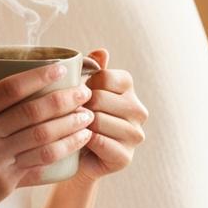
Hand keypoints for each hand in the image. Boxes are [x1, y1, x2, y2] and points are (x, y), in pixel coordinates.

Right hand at [0, 62, 96, 207]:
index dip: (38, 76)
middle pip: (33, 112)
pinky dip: (63, 151)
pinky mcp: (6, 182)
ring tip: (88, 116)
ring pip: (42, 138)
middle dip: (64, 100)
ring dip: (70, 125)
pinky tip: (78, 143)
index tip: (61, 68)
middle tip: (85, 93)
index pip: (8, 89)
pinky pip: (41, 164)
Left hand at [71, 48, 148, 183]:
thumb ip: (91, 69)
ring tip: (71, 127)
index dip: (84, 85)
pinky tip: (78, 142)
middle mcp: (138, 110)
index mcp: (128, 88)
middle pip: (101, 98)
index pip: (105, 77)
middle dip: (79, 106)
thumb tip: (101, 51)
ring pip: (99, 121)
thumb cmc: (75, 115)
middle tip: (69, 114)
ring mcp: (135, 134)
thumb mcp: (80, 89)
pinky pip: (100, 142)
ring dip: (79, 125)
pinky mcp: (126, 157)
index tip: (76, 96)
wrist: (72, 156)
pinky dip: (84, 142)